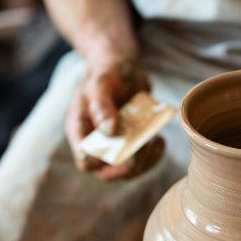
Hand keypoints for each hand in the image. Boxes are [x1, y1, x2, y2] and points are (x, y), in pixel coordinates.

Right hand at [65, 57, 164, 179]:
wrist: (123, 68)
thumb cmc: (106, 73)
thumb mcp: (101, 84)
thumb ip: (101, 106)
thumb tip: (109, 132)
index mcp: (81, 131)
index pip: (86, 161)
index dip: (100, 164)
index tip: (118, 150)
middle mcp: (97, 143)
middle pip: (109, 172)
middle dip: (128, 165)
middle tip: (144, 147)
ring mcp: (116, 145)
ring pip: (129, 169)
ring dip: (145, 161)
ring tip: (155, 141)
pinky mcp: (133, 143)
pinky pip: (144, 160)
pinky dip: (154, 154)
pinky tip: (160, 140)